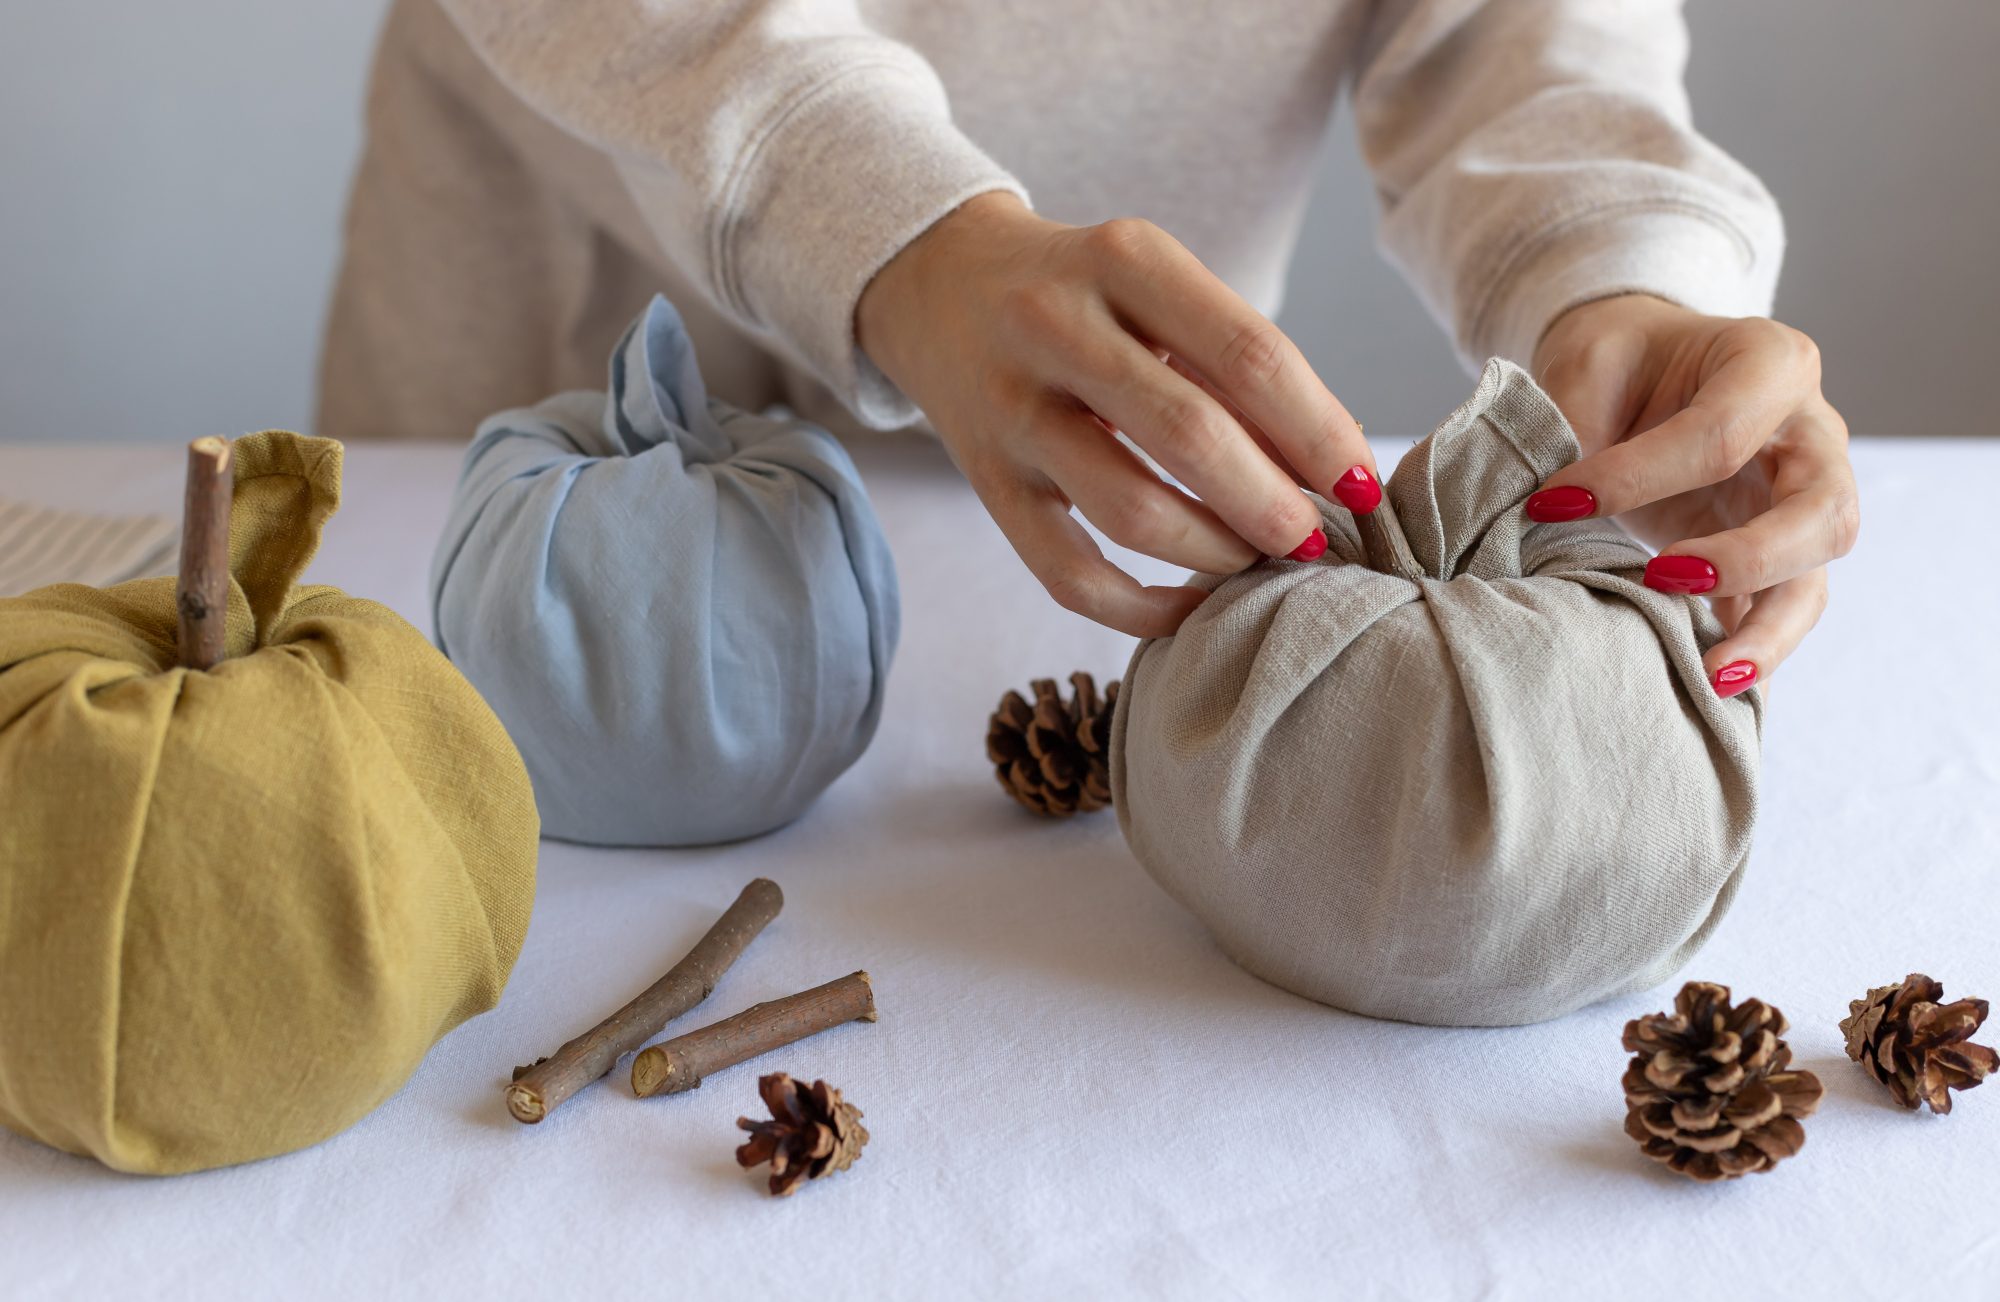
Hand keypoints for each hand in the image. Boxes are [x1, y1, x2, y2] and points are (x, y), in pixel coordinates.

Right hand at [856, 193, 1375, 636]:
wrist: (939, 284)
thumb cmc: (1085, 295)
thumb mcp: (1155, 286)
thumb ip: (1234, 361)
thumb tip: (1338, 468)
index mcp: (1125, 258)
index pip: (1250, 356)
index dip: (1320, 432)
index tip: (1363, 487)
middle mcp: (1057, 325)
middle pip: (1193, 434)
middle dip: (1273, 505)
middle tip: (1315, 542)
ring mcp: (1013, 408)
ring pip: (1132, 511)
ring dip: (1215, 554)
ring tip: (1255, 561)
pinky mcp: (986, 482)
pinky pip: (1069, 573)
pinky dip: (1142, 608)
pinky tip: (1189, 606)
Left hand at [1530, 294, 1858, 695]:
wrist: (1644, 369)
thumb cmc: (1621, 359)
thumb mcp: (1589, 360)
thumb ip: (1577, 420)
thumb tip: (1548, 504)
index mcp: (1771, 363)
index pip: (1722, 432)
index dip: (1637, 476)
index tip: (1551, 505)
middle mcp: (1811, 436)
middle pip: (1822, 512)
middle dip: (1749, 557)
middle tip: (1664, 577)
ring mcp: (1804, 501)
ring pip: (1816, 576)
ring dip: (1768, 631)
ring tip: (1708, 675)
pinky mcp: (1779, 555)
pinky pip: (1783, 610)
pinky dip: (1752, 651)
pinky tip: (1710, 690)